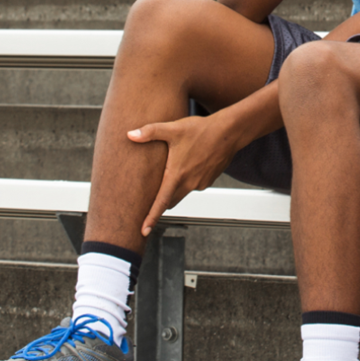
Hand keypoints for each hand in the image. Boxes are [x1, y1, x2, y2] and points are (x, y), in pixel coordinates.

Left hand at [128, 115, 239, 235]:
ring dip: (176, 188)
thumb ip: (149, 132)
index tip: (144, 231)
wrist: (229, 133)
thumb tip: (130, 134)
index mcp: (177, 174)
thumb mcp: (173, 129)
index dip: (151, 218)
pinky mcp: (208, 180)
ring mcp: (200, 183)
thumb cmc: (202, 131)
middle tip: (151, 201)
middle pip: (171, 201)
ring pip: (183, 192)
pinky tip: (190, 164)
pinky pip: (194, 185)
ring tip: (174, 171)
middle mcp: (189, 183)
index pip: (161, 202)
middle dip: (161, 203)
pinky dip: (188, 180)